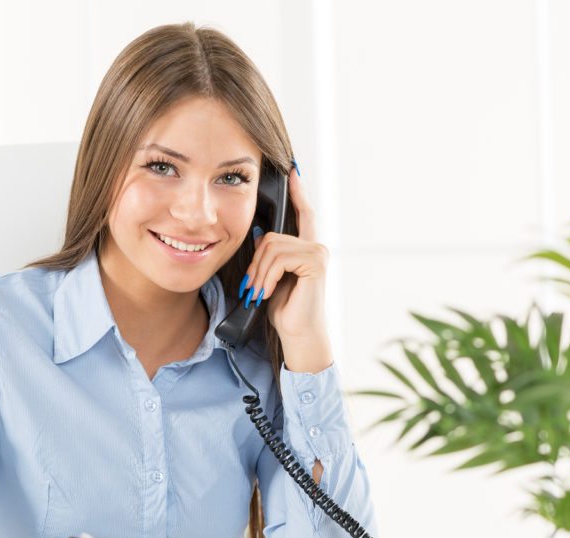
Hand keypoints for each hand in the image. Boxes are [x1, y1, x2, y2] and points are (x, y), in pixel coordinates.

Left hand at [244, 164, 332, 372]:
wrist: (297, 334)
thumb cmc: (284, 309)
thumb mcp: (269, 277)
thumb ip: (268, 255)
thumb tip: (259, 235)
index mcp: (306, 248)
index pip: (302, 213)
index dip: (297, 191)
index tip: (292, 169)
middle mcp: (316, 246)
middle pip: (272, 236)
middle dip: (255, 263)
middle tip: (252, 287)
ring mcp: (318, 253)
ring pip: (272, 247)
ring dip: (258, 273)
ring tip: (258, 294)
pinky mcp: (315, 263)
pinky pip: (278, 258)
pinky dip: (266, 277)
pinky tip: (266, 294)